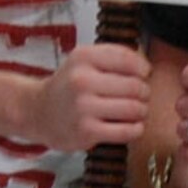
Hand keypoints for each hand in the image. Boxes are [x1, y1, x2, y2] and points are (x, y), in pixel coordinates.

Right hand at [26, 43, 150, 152]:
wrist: (39, 112)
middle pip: (135, 86)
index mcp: (83, 57)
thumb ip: (114, 56)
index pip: (129, 59)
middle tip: (141, 96)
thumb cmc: (69, 86)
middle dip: (144, 92)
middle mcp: (81, 80)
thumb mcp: (84, 60)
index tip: (144, 75)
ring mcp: (83, 107)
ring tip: (136, 111)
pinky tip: (132, 126)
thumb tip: (148, 67)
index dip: (144, 69)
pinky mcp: (87, 131)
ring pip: (134, 109)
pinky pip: (127, 131)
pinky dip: (136, 129)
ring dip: (142, 111)